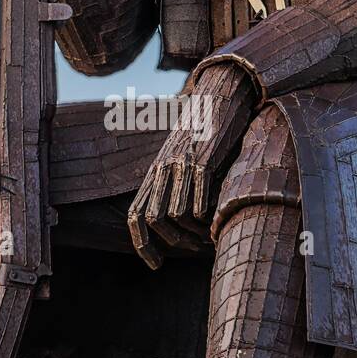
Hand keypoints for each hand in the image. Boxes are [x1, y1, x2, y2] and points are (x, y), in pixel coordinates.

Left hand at [128, 64, 255, 269]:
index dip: (142, 245)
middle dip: (171, 243)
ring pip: (175, 214)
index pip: (136, 215)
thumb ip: (178, 180)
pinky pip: (199, 199)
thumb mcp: (184, 154)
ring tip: (208, 240)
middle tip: (192, 251)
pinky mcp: (203, 158)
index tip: (155, 265)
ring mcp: (181, 162)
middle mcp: (162, 167)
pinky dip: (207, 218)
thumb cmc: (207, 128)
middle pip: (153, 219)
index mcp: (155, 170)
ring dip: (192, 234)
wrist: (221, 92)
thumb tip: (180, 215)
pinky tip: (217, 222)